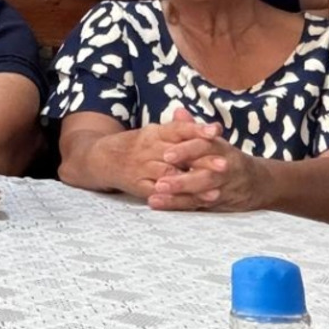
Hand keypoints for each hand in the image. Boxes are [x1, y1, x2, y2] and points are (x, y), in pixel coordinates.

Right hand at [102, 112, 221, 198]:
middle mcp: (148, 148)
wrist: (102, 158)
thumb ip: (184, 130)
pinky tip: (195, 202)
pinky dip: (179, 198)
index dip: (196, 129)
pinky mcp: (140, 185)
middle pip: (178, 154)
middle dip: (202, 160)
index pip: (177, 128)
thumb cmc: (137, 145)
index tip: (216, 131)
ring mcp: (143, 168)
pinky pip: (162, 193)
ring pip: (170, 175)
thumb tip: (215, 127)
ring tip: (217, 187)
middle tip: (226, 164)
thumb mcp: (156, 133)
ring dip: (193, 182)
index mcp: (154, 132)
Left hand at [148, 109, 263, 212]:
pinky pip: (199, 205)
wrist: (259, 182)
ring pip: (203, 193)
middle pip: (205, 175)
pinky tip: (159, 203)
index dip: (187, 150)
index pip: (204, 147)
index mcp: (220, 148)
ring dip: (180, 195)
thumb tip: (178, 111)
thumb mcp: (213, 139)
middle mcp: (225, 169)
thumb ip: (193, 128)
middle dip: (183, 180)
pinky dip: (179, 205)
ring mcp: (224, 188)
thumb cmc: (226, 156)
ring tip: (157, 194)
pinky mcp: (219, 203)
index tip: (166, 155)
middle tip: (160, 182)